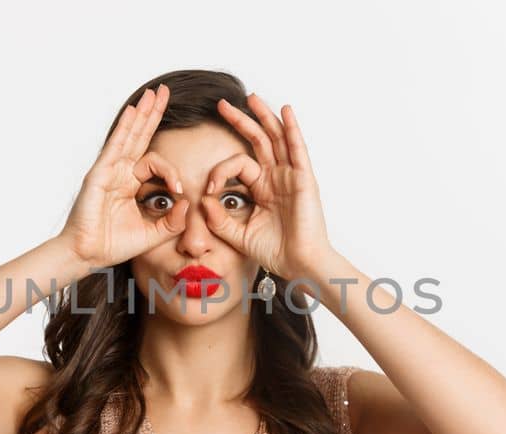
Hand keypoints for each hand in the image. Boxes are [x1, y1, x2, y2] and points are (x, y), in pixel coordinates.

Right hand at [57, 84, 190, 270]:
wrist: (88, 254)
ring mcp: (109, 170)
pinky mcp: (100, 173)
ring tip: (154, 93)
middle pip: (140, 137)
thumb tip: (187, 202)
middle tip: (164, 92)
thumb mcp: (154, 234)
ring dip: (143, 113)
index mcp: (130, 184)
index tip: (180, 189)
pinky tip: (134, 110)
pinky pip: (116, 145)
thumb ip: (173, 221)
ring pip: (130, 136)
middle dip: (153, 115)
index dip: (172, 172)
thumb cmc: (113, 245)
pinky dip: (126, 127)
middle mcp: (120, 172)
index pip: (155, 163)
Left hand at [200, 93, 336, 280]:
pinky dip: (292, 128)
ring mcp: (290, 175)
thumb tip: (202, 200)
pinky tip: (286, 111)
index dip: (219, 172)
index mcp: (262, 188)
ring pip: (276, 137)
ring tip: (251, 97)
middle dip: (241, 120)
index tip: (207, 189)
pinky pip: (297, 148)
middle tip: (222, 104)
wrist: (299, 264)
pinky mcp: (303, 178)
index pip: (237, 164)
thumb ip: (219, 219)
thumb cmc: (275, 252)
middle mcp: (276, 177)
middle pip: (258, 140)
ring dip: (264, 116)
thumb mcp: (238, 235)